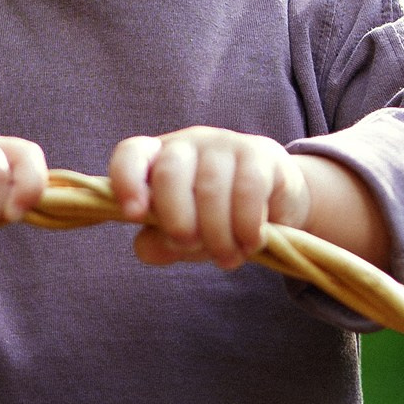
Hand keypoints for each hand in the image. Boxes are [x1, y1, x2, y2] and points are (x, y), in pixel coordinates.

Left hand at [109, 127, 311, 267]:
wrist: (277, 202)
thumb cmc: (216, 217)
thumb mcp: (183, 235)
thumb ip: (158, 243)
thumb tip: (146, 248)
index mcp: (158, 159)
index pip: (130, 154)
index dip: (126, 181)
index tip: (134, 214)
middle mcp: (187, 144)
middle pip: (169, 173)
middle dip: (176, 219)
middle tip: (189, 245)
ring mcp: (224, 144)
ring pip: (210, 187)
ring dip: (216, 234)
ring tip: (227, 258)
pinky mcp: (260, 154)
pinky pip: (247, 190)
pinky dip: (245, 225)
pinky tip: (250, 243)